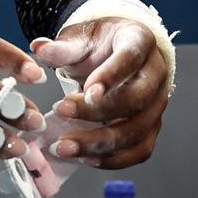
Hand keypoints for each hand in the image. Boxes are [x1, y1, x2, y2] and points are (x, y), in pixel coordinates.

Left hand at [33, 17, 170, 168]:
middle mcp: (156, 73)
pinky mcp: (152, 126)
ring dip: (100, 143)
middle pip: (137, 98)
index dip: (111, 76)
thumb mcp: (81, 39)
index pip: (130, 58)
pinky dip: (115, 159)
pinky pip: (141, 149)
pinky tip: (87, 159)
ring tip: (64, 147)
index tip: (87, 92)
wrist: (117, 54)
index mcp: (140, 41)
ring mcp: (157, 103)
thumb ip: (63, 48)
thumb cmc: (100, 45)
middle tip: (61, 113)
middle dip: (98, 112)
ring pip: (138, 129)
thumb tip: (40, 48)